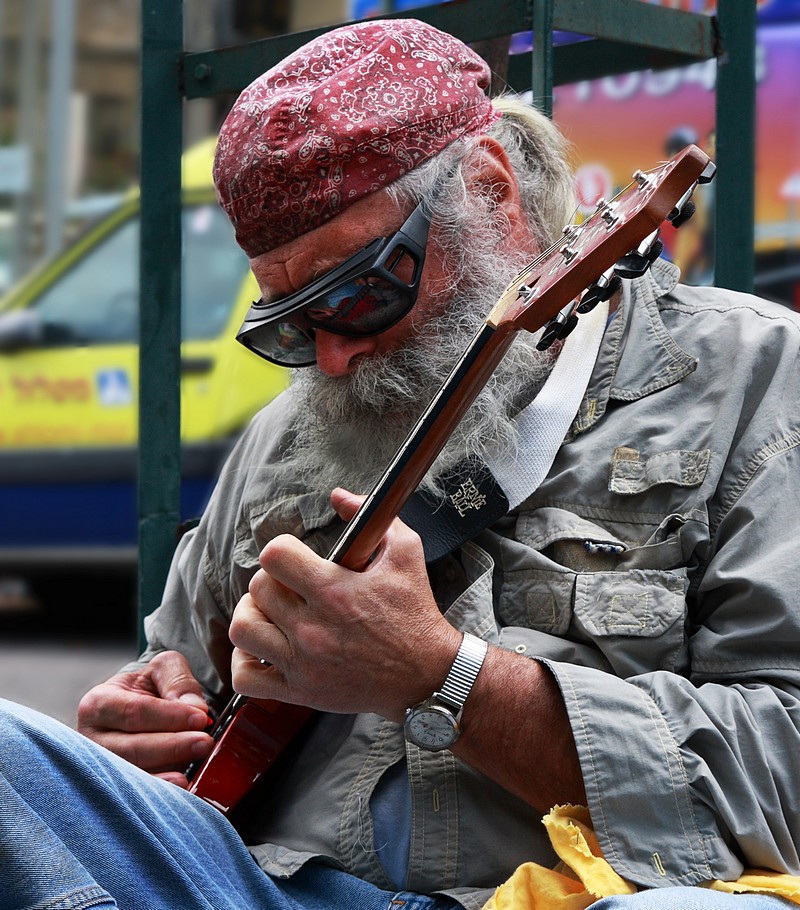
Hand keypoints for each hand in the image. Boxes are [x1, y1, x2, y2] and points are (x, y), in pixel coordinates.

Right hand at [77, 650, 213, 787]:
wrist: (139, 711)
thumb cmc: (148, 689)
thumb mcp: (162, 670)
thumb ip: (178, 680)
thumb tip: (195, 707)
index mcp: (98, 703)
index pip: (134, 711)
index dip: (169, 716)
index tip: (200, 718)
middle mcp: (92, 740)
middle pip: (132, 748)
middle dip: (172, 746)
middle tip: (204, 742)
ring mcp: (101, 770)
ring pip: (134, 774)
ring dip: (168, 772)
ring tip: (195, 766)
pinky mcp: (116, 789)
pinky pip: (137, 794)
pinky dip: (161, 789)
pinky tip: (181, 786)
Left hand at [229, 488, 461, 721]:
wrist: (428, 674)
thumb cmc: (415, 612)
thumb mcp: (405, 553)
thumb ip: (372, 516)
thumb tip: (338, 495)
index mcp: (334, 591)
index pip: (274, 557)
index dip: (281, 550)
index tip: (295, 557)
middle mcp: (313, 628)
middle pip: (257, 589)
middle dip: (272, 580)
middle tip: (290, 585)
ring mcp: (303, 663)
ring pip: (243, 629)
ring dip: (252, 615)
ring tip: (271, 613)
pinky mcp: (301, 692)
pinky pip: (245, 678)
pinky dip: (244, 661)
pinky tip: (263, 648)